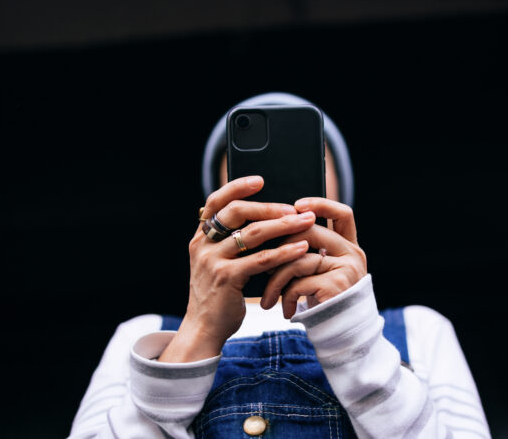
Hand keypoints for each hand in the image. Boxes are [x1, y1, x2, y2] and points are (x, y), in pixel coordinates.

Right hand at [159, 176, 314, 361]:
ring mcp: (212, 261)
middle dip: (269, 207)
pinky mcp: (226, 278)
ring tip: (306, 222)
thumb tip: (268, 219)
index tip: (260, 180)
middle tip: (295, 207)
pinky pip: (261, 260)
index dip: (237, 187)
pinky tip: (301, 248)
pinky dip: (284, 252)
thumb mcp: (217, 262)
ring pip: (253, 234)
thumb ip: (232, 242)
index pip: (216, 201)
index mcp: (201, 236)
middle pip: (236, 212)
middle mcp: (203, 244)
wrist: (204, 328)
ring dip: (283, 226)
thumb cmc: (219, 294)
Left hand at [260, 197, 366, 318]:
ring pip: (299, 259)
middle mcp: (353, 255)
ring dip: (275, 279)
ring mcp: (348, 270)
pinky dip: (286, 296)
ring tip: (267, 297)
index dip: (321, 204)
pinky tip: (284, 310)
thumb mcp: (317, 275)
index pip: (343, 213)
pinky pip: (300, 282)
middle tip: (262, 262)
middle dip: (281, 245)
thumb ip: (308, 252)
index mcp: (349, 247)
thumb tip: (272, 230)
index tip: (295, 205)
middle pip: (311, 231)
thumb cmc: (321, 304)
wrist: (339, 339)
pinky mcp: (337, 287)